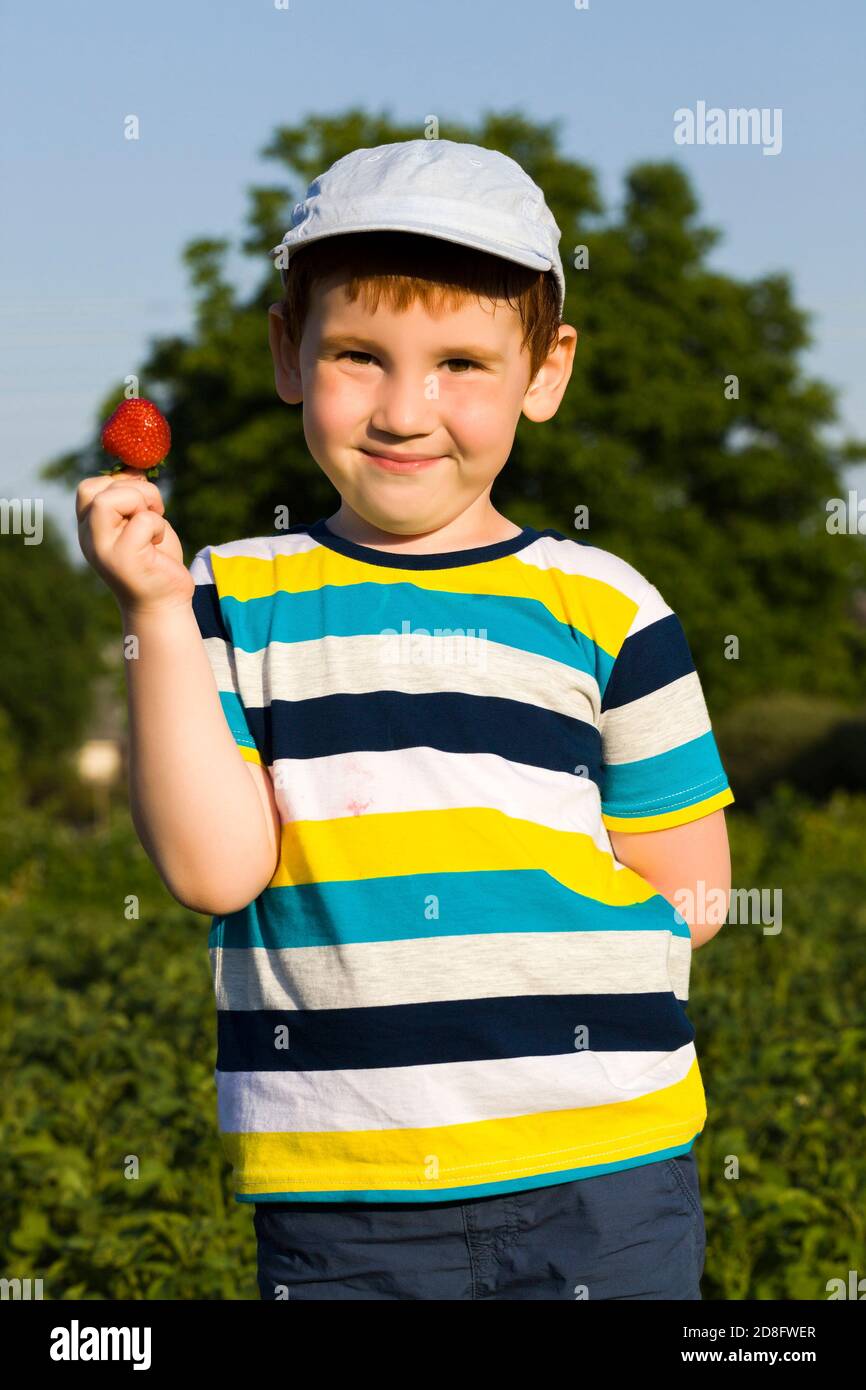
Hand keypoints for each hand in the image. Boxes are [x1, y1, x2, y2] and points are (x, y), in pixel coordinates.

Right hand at [76, 467, 193, 614]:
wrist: (164, 603)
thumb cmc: (155, 561)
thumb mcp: (141, 522)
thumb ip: (133, 498)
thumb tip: (134, 467)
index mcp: (90, 528)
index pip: (88, 488)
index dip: (118, 481)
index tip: (142, 495)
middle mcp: (90, 538)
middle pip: (95, 489)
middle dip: (132, 489)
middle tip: (152, 509)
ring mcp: (103, 548)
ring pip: (113, 498)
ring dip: (145, 502)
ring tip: (156, 525)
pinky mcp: (124, 558)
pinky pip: (143, 520)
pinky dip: (158, 525)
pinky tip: (159, 544)